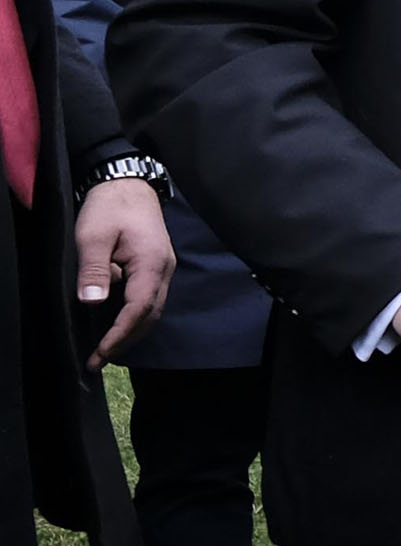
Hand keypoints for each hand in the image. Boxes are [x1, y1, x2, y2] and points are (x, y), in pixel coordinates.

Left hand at [74, 178, 174, 365]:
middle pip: (150, 315)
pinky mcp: (156, 266)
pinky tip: (117, 323)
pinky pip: (149, 299)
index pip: (138, 309)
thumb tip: (92, 303)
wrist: (128, 185)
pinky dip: (134, 317)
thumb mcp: (93, 236)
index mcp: (151, 264)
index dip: (119, 334)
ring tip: (105, 348)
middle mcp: (164, 271)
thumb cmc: (109, 208)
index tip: (99, 354)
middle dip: (125, 340)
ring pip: (152, 310)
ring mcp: (163, 269)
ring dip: (130, 331)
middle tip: (98, 360)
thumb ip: (94, 269)